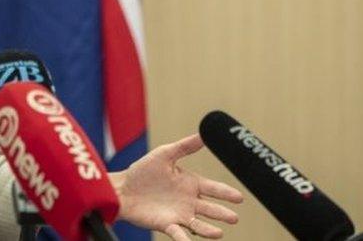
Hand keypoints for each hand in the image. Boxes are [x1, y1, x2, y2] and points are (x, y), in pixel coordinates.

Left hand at [110, 134, 242, 240]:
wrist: (123, 188)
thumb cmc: (143, 171)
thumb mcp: (164, 154)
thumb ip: (184, 147)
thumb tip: (203, 134)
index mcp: (190, 183)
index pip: (213, 188)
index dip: (226, 193)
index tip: (239, 197)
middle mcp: (188, 201)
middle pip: (210, 209)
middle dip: (222, 213)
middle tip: (234, 218)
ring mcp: (179, 214)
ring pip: (198, 224)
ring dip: (208, 229)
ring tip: (218, 233)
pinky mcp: (167, 224)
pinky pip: (178, 234)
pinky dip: (184, 240)